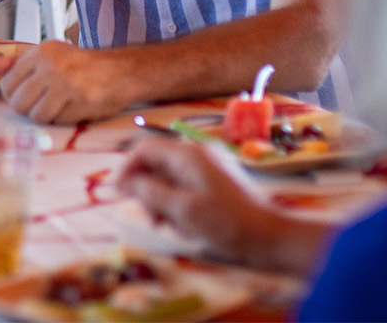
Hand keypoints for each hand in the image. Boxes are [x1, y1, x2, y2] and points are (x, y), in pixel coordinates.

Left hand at [0, 41, 129, 123]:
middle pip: (18, 102)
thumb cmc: (80, 65)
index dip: (12, 95)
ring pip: (36, 115)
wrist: (120, 71)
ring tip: (57, 106)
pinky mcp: (82, 101)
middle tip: (40, 104)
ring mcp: (67, 84)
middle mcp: (52, 66)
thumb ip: (17, 63)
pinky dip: (62, 120)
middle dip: (26, 108)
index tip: (24, 95)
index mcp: (40, 53)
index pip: (7, 83)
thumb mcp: (48, 56)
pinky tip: (72, 108)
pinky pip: (58, 121)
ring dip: (45, 116)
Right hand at [115, 137, 325, 273]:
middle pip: (156, 164)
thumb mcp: (182, 210)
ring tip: (169, 226)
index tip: (118, 194)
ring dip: (162, 201)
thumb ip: (151, 192)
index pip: (145, 149)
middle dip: (147, 191)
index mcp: (188, 155)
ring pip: (170, 178)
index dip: (127, 169)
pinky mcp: (216, 182)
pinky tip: (185, 225)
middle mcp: (197, 155)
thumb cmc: (226, 224)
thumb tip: (127, 181)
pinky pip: (185, 186)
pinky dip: (178, 204)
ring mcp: (209, 167)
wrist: (268, 238)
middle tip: (152, 220)